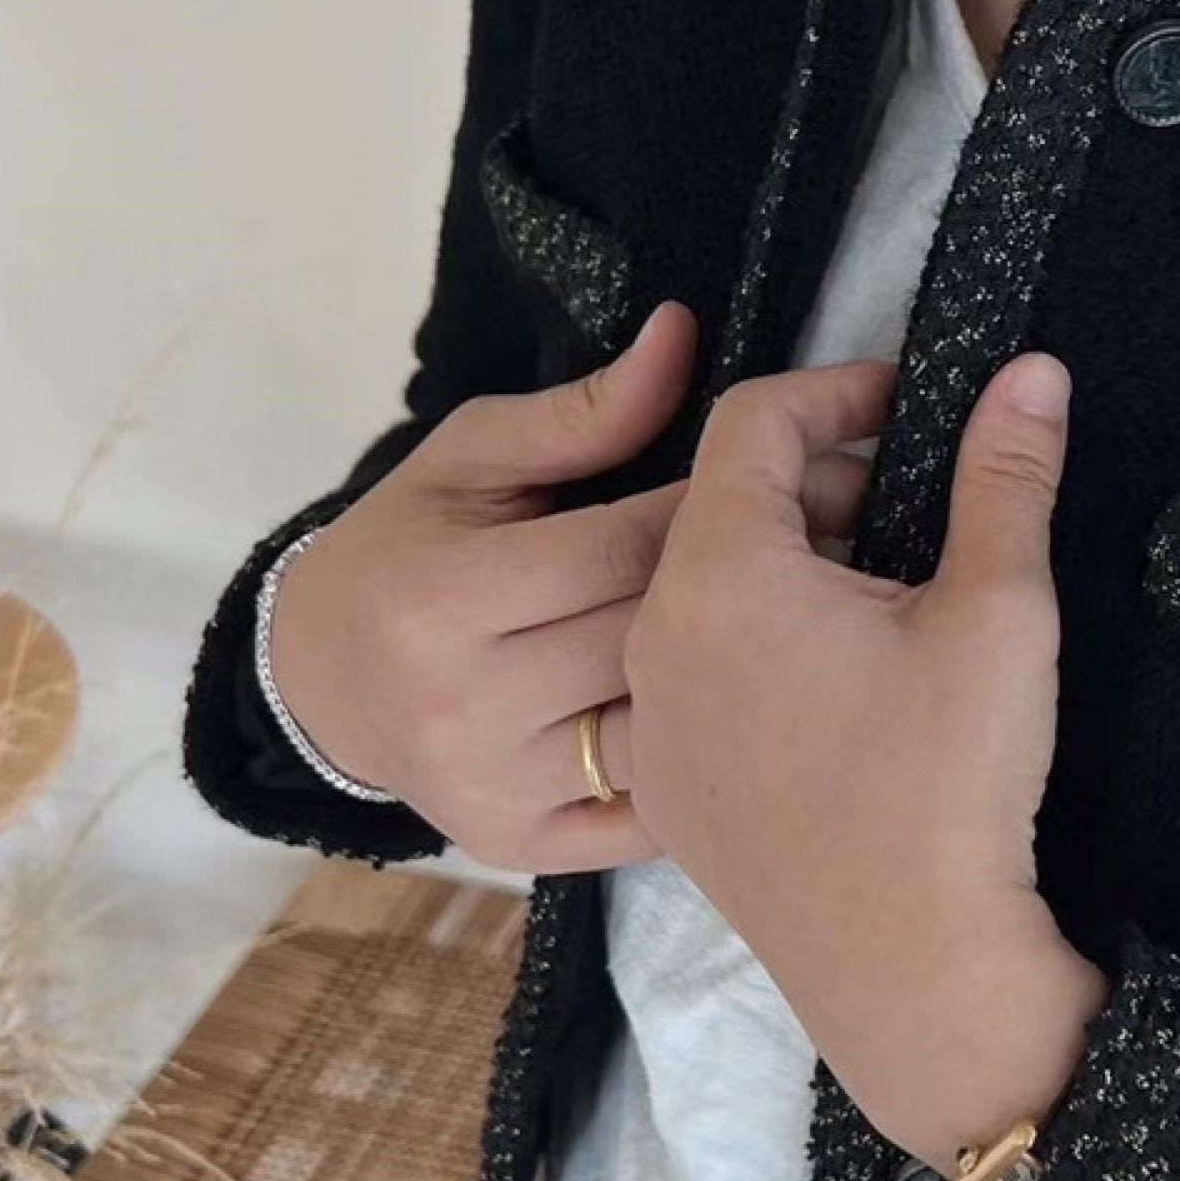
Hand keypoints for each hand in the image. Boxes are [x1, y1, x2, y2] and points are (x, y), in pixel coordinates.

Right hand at [267, 304, 875, 874]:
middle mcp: (467, 703)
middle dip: (765, 584)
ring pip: (667, 729)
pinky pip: (650, 809)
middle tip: (856, 541)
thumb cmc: (409, 550)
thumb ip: (582, 413)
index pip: (628, 545)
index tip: (821, 470)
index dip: (734, 506)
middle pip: (656, 638)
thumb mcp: (468, 459)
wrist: (323, 683)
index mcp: (447, 596)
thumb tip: (683, 335)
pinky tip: (760, 721)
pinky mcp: (523, 845)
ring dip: (754, 681)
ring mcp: (497, 787)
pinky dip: (706, 764)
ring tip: (826, 629)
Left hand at [624, 351, 1110, 1168]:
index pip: (751, 422)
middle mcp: (656, 640)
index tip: (905, 403)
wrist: (911, 971)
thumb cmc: (951, 784)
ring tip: (882, 604)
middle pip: (719, 510)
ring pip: (705, 602)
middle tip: (913, 510)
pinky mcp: (671, 797)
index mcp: (720, 573)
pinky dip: (758, 658)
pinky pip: (698, 688)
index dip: (835, 390)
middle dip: (818, 486)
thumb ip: (1006, 475)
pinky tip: (839, 695)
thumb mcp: (998, 611)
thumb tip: (1031, 371)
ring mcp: (654, 727)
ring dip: (786, 575)